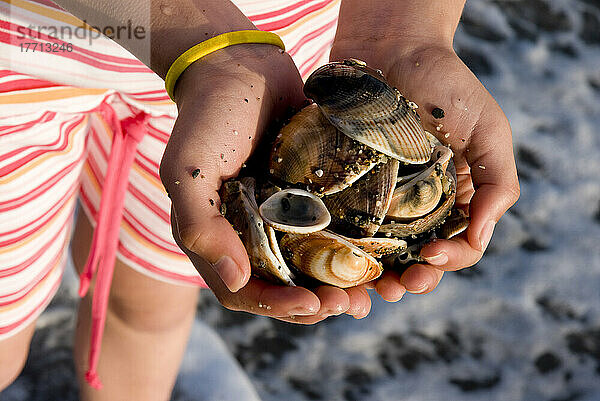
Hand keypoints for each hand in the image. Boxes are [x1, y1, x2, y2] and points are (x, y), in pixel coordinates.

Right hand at [160, 45, 371, 322]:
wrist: (241, 66)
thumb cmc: (208, 115)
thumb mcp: (189, 169)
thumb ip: (199, 224)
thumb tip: (236, 280)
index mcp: (218, 237)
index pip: (245, 291)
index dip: (277, 306)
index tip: (312, 304)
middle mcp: (250, 233)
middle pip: (284, 286)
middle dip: (315, 303)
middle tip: (349, 304)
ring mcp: (282, 215)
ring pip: (311, 266)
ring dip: (338, 285)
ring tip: (369, 292)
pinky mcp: (309, 195)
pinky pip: (330, 230)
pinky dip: (351, 248)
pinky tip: (378, 253)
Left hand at [331, 43, 519, 299]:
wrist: (393, 49)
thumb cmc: (446, 87)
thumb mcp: (489, 131)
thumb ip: (497, 183)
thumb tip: (481, 235)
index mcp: (456, 198)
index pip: (460, 246)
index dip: (450, 260)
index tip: (431, 254)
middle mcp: (419, 205)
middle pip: (418, 259)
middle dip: (412, 280)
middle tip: (397, 287)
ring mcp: (382, 198)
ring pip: (380, 252)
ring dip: (376, 277)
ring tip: (366, 288)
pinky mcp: (348, 185)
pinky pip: (346, 225)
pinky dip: (343, 249)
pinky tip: (334, 260)